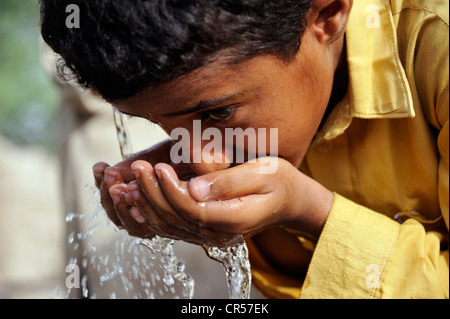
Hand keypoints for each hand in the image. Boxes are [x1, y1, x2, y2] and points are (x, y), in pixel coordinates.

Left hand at [94, 153, 333, 246]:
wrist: (288, 200)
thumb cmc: (278, 181)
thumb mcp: (262, 174)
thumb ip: (228, 182)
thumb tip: (195, 188)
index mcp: (232, 219)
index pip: (190, 208)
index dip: (169, 189)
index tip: (155, 167)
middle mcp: (217, 233)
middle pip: (174, 218)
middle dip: (151, 193)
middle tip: (136, 168)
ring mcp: (209, 234)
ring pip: (167, 225)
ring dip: (145, 203)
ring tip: (128, 181)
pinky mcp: (202, 228)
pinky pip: (170, 225)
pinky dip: (150, 212)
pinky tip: (136, 197)